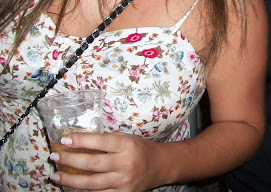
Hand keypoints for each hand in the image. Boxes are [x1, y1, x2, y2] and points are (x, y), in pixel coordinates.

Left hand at [49, 132, 163, 191]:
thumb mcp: (126, 139)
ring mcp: (124, 182)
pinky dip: (82, 191)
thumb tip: (77, 142)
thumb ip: (106, 141)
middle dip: (70, 160)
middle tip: (55, 156)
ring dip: (70, 180)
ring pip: (91, 183)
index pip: (100, 142)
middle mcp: (126, 164)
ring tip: (56, 175)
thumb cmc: (140, 149)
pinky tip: (71, 188)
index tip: (64, 140)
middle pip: (92, 163)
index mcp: (127, 145)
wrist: (160, 166)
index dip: (81, 141)